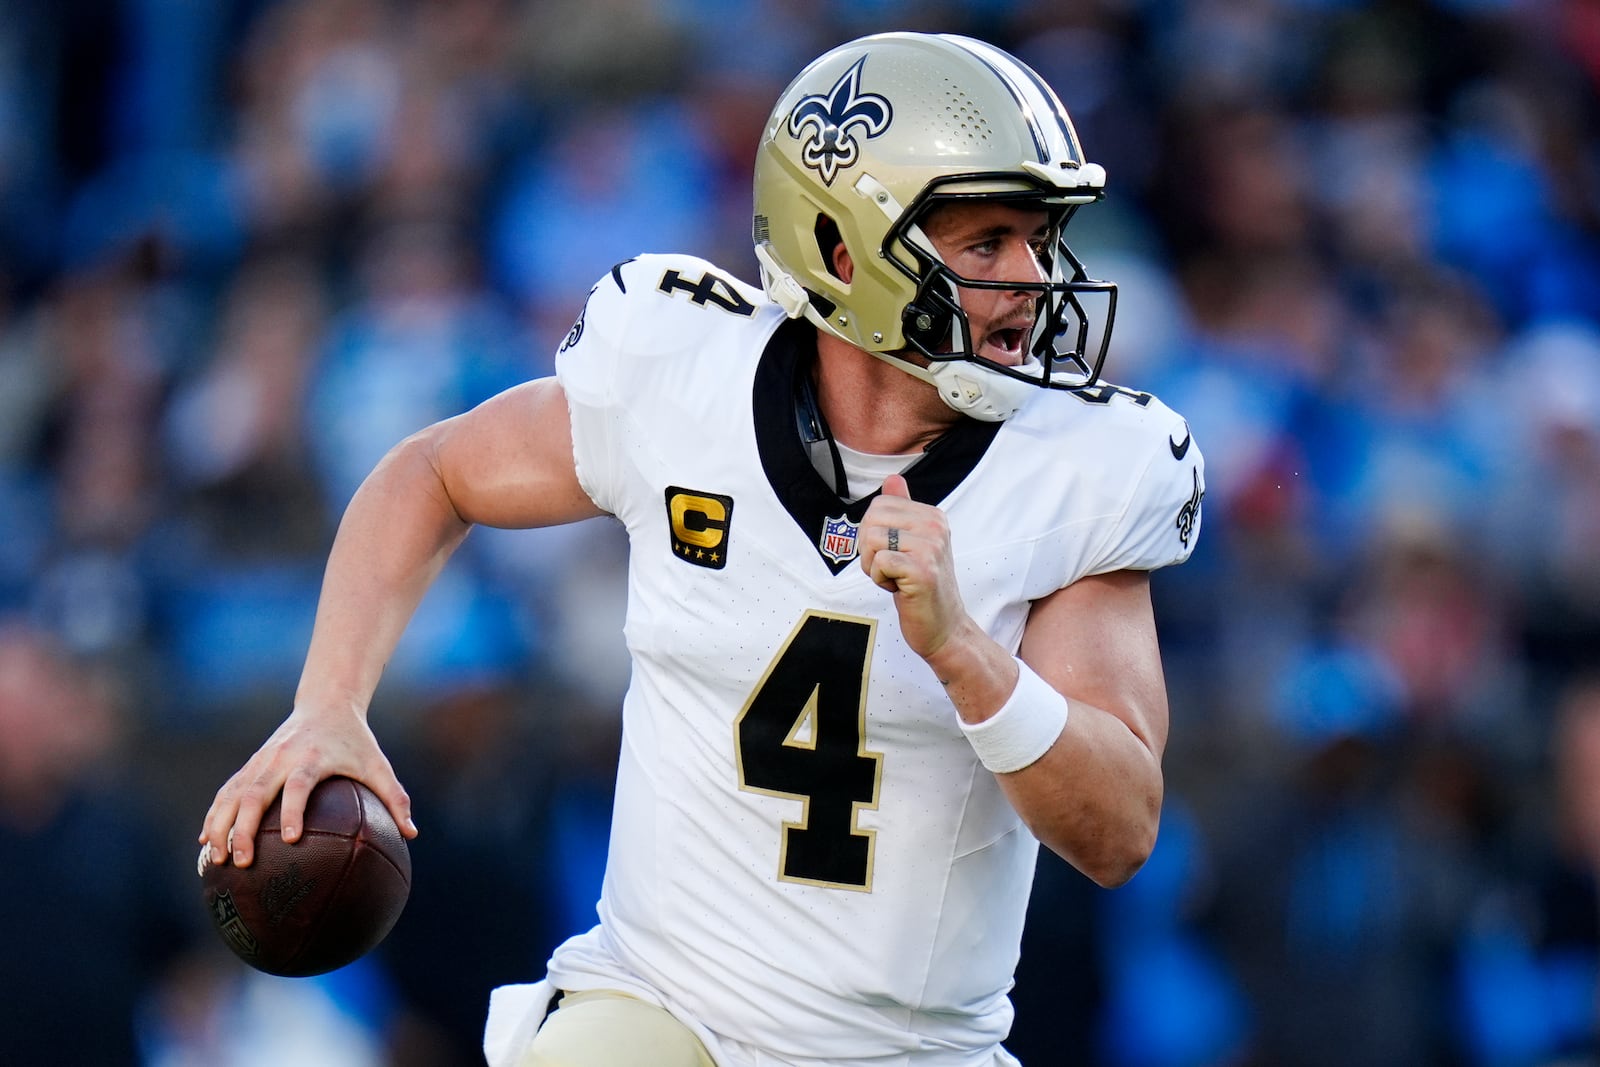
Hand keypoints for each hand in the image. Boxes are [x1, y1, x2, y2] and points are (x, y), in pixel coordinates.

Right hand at [198, 706, 415, 868]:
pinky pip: (226, 792)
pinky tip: (204, 843)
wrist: (325, 705)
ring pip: (231, 794)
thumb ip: (395, 798)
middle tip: (243, 861)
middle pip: (253, 793)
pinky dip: (214, 816)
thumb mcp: (378, 764)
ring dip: (220, 825)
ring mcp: (261, 762)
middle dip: (243, 828)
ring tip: (217, 859)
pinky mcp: (250, 766)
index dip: (291, 810)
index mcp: (311, 758)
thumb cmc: (355, 741)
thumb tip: (412, 834)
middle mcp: (280, 759)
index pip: (297, 786)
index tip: (289, 839)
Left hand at [859, 473, 970, 659]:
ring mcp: (931, 548)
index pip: (878, 505)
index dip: (873, 534)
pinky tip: (899, 589)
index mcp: (932, 516)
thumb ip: (902, 510)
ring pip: (871, 540)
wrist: (944, 628)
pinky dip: (879, 580)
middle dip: (869, 550)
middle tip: (892, 570)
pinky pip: (878, 563)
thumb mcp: (913, 544)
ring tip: (897, 579)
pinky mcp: (922, 571)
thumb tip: (893, 477)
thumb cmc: (923, 588)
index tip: (894, 555)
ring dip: (873, 567)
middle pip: (870, 520)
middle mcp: (935, 526)